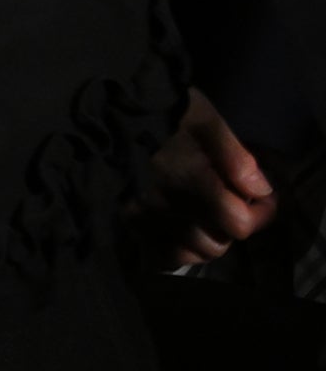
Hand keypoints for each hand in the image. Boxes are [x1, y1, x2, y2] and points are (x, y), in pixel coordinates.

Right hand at [132, 87, 277, 267]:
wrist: (108, 113)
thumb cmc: (161, 114)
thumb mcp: (203, 118)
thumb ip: (235, 156)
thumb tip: (261, 191)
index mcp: (188, 178)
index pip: (238, 223)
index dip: (260, 213)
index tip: (261, 198)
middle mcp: (165, 207)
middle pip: (217, 243)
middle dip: (229, 224)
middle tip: (228, 199)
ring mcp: (143, 221)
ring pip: (191, 254)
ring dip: (204, 238)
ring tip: (203, 212)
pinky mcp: (128, 226)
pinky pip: (163, 258)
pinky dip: (178, 249)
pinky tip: (181, 228)